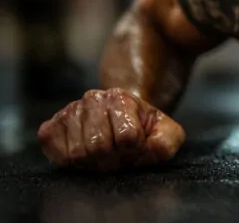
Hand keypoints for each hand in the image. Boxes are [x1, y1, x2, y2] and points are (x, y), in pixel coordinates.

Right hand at [38, 88, 184, 170]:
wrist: (119, 116)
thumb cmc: (143, 127)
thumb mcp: (167, 132)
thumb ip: (166, 142)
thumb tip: (148, 150)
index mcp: (121, 97)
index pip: (127, 138)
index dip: (134, 150)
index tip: (136, 146)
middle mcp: (92, 99)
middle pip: (98, 147)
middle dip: (113, 159)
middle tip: (118, 154)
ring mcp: (69, 111)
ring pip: (77, 154)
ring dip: (93, 162)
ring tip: (103, 153)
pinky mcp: (50, 127)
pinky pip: (55, 154)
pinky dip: (69, 162)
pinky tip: (83, 153)